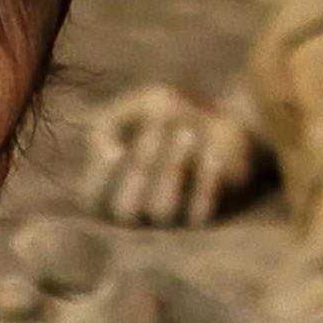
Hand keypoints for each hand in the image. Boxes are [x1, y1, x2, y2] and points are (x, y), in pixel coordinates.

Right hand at [75, 81, 272, 227]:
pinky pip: (199, 213)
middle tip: (157, 130)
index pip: (91, 200)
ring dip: (172, 168)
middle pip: (124, 212)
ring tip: (189, 132)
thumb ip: (113, 121)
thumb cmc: (178, 113)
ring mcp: (171, 218)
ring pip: (160, 212)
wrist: (231, 118)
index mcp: (114, 185)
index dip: (99, 177)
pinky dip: (206, 180)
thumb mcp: (142, 104)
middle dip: (138, 168)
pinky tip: (214, 153)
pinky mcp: (205, 218)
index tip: (119, 147)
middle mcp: (139, 209)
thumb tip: (109, 156)